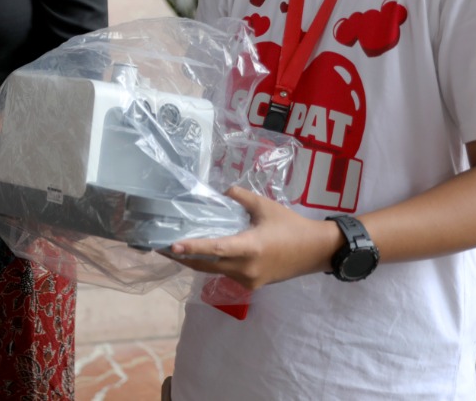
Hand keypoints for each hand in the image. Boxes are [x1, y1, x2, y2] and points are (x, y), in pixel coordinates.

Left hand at [165, 187, 342, 290]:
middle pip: (206, 264)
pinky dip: (213, 265)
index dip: (192, 247)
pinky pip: (226, 274)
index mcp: (249, 248)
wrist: (316, 251)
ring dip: (196, 262)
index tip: (172, 246)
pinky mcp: (252, 285)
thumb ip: (240, 197)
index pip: (215, 249)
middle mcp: (246, 268)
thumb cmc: (291, 226)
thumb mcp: (265, 206)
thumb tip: (222, 191)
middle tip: (160, 247)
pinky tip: (202, 255)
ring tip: (176, 250)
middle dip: (183, 257)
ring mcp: (248, 280)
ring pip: (214, 271)